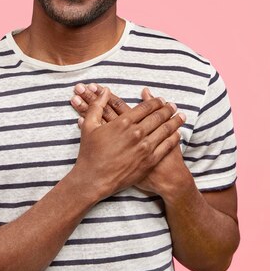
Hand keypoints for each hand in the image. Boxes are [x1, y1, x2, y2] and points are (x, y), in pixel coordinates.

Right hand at [71, 84, 190, 197]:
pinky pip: (166, 146)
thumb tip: (105, 91)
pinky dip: (174, 138)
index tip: (160, 100)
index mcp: (123, 123)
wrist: (94, 179)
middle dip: (167, 109)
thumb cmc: (90, 152)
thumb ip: (97, 105)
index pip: (145, 107)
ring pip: (165, 130)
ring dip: (174, 121)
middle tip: (173, 106)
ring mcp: (144, 148)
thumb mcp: (89, 125)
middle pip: (158, 117)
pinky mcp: (149, 162)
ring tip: (180, 116)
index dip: (155, 102)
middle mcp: (136, 134)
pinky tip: (177, 134)